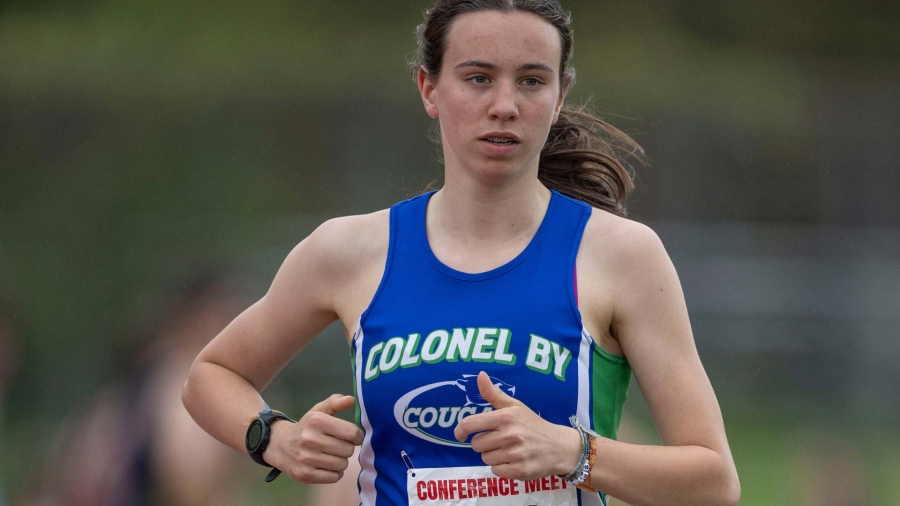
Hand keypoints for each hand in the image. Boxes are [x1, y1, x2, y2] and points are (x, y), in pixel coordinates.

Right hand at [263, 394, 363, 483]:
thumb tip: (350, 399)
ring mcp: (306, 459)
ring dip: (341, 461)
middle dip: (347, 448)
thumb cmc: (306, 427)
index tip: (353, 437)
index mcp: (316, 421)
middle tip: (339, 446)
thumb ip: (335, 402)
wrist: (280, 445)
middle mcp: (310, 439)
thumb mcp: (318, 411)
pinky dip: (335, 473)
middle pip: (348, 450)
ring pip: (342, 465)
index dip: (357, 436)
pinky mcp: (305, 475)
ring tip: (332, 455)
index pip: (352, 433)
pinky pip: (334, 477)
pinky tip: (327, 466)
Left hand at [453, 371, 581, 480]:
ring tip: (509, 450)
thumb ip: (493, 393)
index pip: (471, 424)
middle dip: (484, 443)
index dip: (460, 430)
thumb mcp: (515, 406)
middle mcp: (509, 435)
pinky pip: (496, 471)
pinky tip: (514, 461)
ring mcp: (515, 454)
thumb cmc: (533, 425)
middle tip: (500, 440)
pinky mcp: (520, 471)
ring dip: (493, 456)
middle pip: (476, 444)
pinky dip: (502, 468)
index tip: (460, 434)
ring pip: (485, 459)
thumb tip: (480, 374)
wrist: (560, 447)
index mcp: (506, 417)